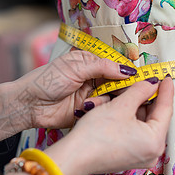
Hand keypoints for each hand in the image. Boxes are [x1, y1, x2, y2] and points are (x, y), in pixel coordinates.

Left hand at [15, 50, 136, 128]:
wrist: (29, 104)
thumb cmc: (47, 80)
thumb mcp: (76, 67)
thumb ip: (103, 67)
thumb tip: (129, 70)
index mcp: (91, 62)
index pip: (117, 66)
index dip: (130, 72)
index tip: (145, 77)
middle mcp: (94, 79)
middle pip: (119, 83)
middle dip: (126, 87)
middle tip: (139, 93)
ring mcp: (92, 96)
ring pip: (114, 98)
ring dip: (115, 100)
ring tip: (113, 101)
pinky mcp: (89, 112)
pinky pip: (104, 111)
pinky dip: (104, 111)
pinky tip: (103, 111)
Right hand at [45, 76, 173, 174]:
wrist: (74, 156)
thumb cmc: (95, 136)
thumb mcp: (121, 105)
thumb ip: (140, 91)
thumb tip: (151, 84)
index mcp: (155, 142)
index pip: (166, 109)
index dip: (165, 90)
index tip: (166, 77)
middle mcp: (152, 153)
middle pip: (155, 118)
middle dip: (149, 99)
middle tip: (146, 82)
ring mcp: (140, 158)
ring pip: (144, 126)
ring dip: (137, 109)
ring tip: (129, 94)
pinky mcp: (129, 158)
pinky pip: (136, 134)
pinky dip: (131, 121)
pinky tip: (122, 109)